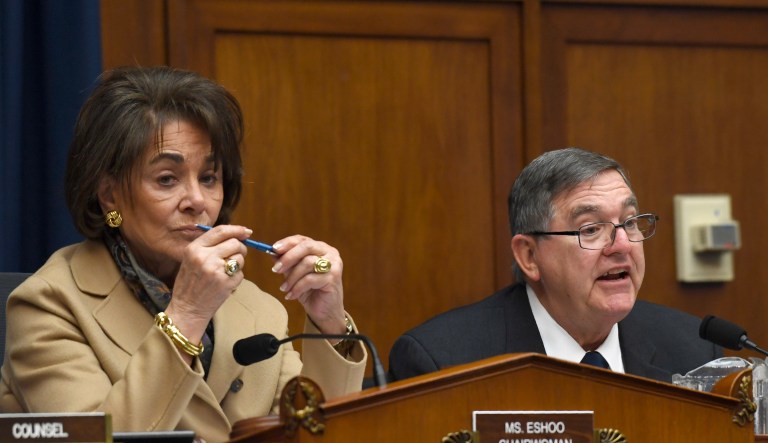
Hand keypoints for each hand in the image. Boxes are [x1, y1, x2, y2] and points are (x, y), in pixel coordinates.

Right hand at [165, 225, 249, 341]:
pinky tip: (224, 283)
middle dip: (240, 247)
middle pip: (234, 243)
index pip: (220, 231)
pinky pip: (241, 273)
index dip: (236, 229)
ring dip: (238, 263)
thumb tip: (237, 234)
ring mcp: (216, 270)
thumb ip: (209, 246)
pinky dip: (236, 277)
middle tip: (236, 255)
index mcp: (194, 249)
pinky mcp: (226, 283)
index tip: (246, 231)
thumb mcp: (190, 259)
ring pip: (240, 257)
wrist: (187, 309)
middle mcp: (205, 257)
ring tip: (224, 272)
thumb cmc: (190, 283)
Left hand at [271, 235, 346, 334]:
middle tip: (276, 269)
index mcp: (320, 248)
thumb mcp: (295, 275)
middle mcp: (330, 252)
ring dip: (291, 277)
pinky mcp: (333, 277)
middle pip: (306, 247)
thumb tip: (272, 253)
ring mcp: (334, 264)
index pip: (302, 240)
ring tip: (284, 288)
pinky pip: (310, 279)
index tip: (273, 249)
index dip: (287, 243)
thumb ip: (286, 263)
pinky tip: (291, 296)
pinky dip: (297, 288)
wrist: (325, 312)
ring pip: (307, 263)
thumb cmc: (310, 291)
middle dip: (288, 257)